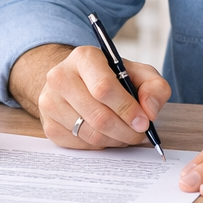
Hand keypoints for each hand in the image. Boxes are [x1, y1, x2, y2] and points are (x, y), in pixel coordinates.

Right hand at [33, 45, 170, 150]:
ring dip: (116, 140)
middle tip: (139, 133)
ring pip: (91, 134)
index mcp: (83, 57)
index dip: (127, 109)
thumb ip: (154, 87)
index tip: (143, 121)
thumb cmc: (110, 77)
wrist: (76, 81)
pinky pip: (81, 144)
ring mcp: (49, 102)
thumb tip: (149, 111)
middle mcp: (60, 77)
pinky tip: (107, 134)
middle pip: (98, 116)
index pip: (104, 88)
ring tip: (126, 133)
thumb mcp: (138, 73)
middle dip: (126, 131)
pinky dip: (100, 144)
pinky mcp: (48, 124)